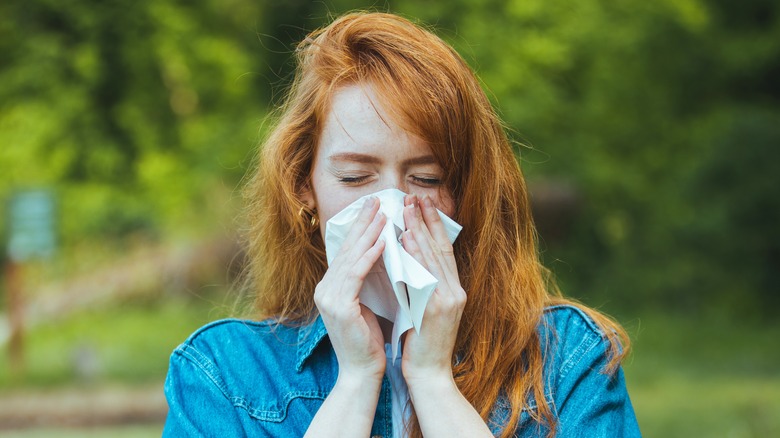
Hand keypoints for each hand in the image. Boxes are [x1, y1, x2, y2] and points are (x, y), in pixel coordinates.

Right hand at [313, 196, 387, 382]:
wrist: (362, 373)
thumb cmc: (370, 340)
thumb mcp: (368, 304)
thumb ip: (368, 281)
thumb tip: (384, 254)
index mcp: (330, 288)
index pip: (346, 251)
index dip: (360, 228)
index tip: (374, 208)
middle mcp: (325, 289)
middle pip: (346, 248)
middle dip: (363, 222)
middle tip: (377, 200)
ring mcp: (329, 297)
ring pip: (351, 257)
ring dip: (369, 233)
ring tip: (383, 213)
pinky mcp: (339, 305)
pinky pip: (357, 274)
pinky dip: (370, 256)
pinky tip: (382, 241)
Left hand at [400, 194, 465, 385]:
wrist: (428, 373)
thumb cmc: (422, 343)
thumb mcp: (424, 309)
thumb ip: (421, 285)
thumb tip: (407, 258)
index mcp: (453, 290)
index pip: (444, 251)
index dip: (434, 226)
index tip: (424, 204)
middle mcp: (455, 291)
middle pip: (441, 247)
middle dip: (428, 220)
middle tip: (415, 196)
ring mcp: (449, 299)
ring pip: (434, 257)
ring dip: (420, 229)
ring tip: (409, 208)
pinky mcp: (438, 308)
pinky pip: (425, 274)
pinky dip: (416, 254)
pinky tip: (406, 238)